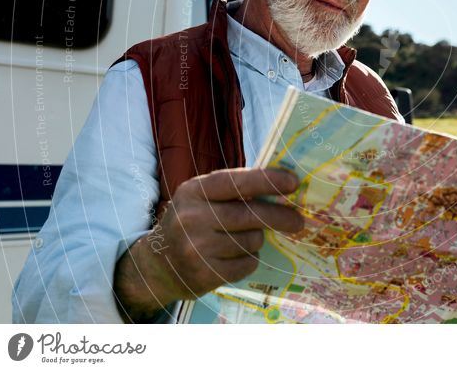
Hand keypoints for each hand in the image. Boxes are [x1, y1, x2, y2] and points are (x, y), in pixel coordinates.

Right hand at [114, 167, 302, 318]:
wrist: (157, 264)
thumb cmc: (192, 222)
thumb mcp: (202, 197)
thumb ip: (235, 190)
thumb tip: (284, 186)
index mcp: (193, 191)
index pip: (235, 183)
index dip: (267, 181)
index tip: (294, 182)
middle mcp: (191, 218)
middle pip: (250, 215)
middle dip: (280, 217)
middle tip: (298, 221)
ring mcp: (195, 248)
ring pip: (252, 241)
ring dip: (256, 240)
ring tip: (240, 239)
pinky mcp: (203, 274)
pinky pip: (247, 264)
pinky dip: (248, 260)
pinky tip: (233, 257)